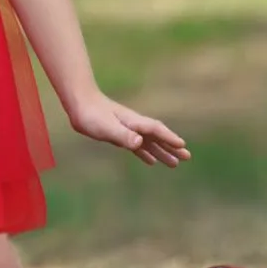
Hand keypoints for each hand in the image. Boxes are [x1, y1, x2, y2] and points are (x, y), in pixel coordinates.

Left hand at [67, 91, 189, 166]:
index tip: (182, 146)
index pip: (155, 130)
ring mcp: (127, 129)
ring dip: (162, 152)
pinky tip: (151, 161)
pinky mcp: (119, 134)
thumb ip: (123, 135)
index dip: (168, 138)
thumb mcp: (106, 127)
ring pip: (149, 142)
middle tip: (187, 157)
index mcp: (133, 122)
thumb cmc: (91, 114)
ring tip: (175, 163)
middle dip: (172, 147)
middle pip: (157, 137)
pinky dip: (145, 153)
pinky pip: (137, 145)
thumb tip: (139, 143)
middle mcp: (134, 125)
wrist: (79, 103)